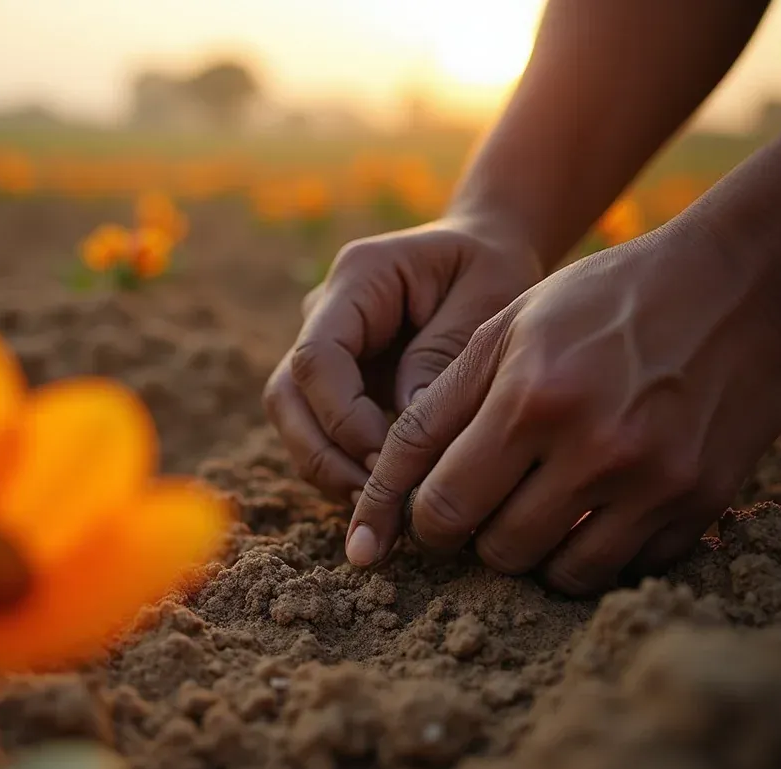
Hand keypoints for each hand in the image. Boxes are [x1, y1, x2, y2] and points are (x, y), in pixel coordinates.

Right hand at [263, 217, 542, 500]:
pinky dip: (344, 466)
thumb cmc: (493, 267)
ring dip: (327, 468)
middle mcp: (322, 312)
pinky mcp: (336, 381)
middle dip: (322, 455)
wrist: (486, 250)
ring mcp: (323, 348)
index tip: (387, 460)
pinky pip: (320, 431)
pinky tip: (385, 493)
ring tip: (379, 505)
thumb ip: (443, 354)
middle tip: (372, 500)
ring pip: (293, 419)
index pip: (317, 358)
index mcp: (357, 278)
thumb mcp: (488, 296)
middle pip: (286, 395)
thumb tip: (404, 432)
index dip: (342, 418)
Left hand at [347, 222, 780, 593]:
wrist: (739, 284)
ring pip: (557, 572)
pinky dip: (594, 551)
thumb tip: (386, 486)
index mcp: (531, 398)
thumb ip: (440, 404)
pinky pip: (622, 568)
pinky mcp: (700, 503)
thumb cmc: (603, 301)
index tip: (410, 526)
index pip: (442, 503)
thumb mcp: (506, 327)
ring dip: (531, 550)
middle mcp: (593, 448)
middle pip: (495, 548)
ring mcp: (654, 483)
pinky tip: (590, 509)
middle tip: (479, 504)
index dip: (413, 523)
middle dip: (472, 535)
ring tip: (532, 508)